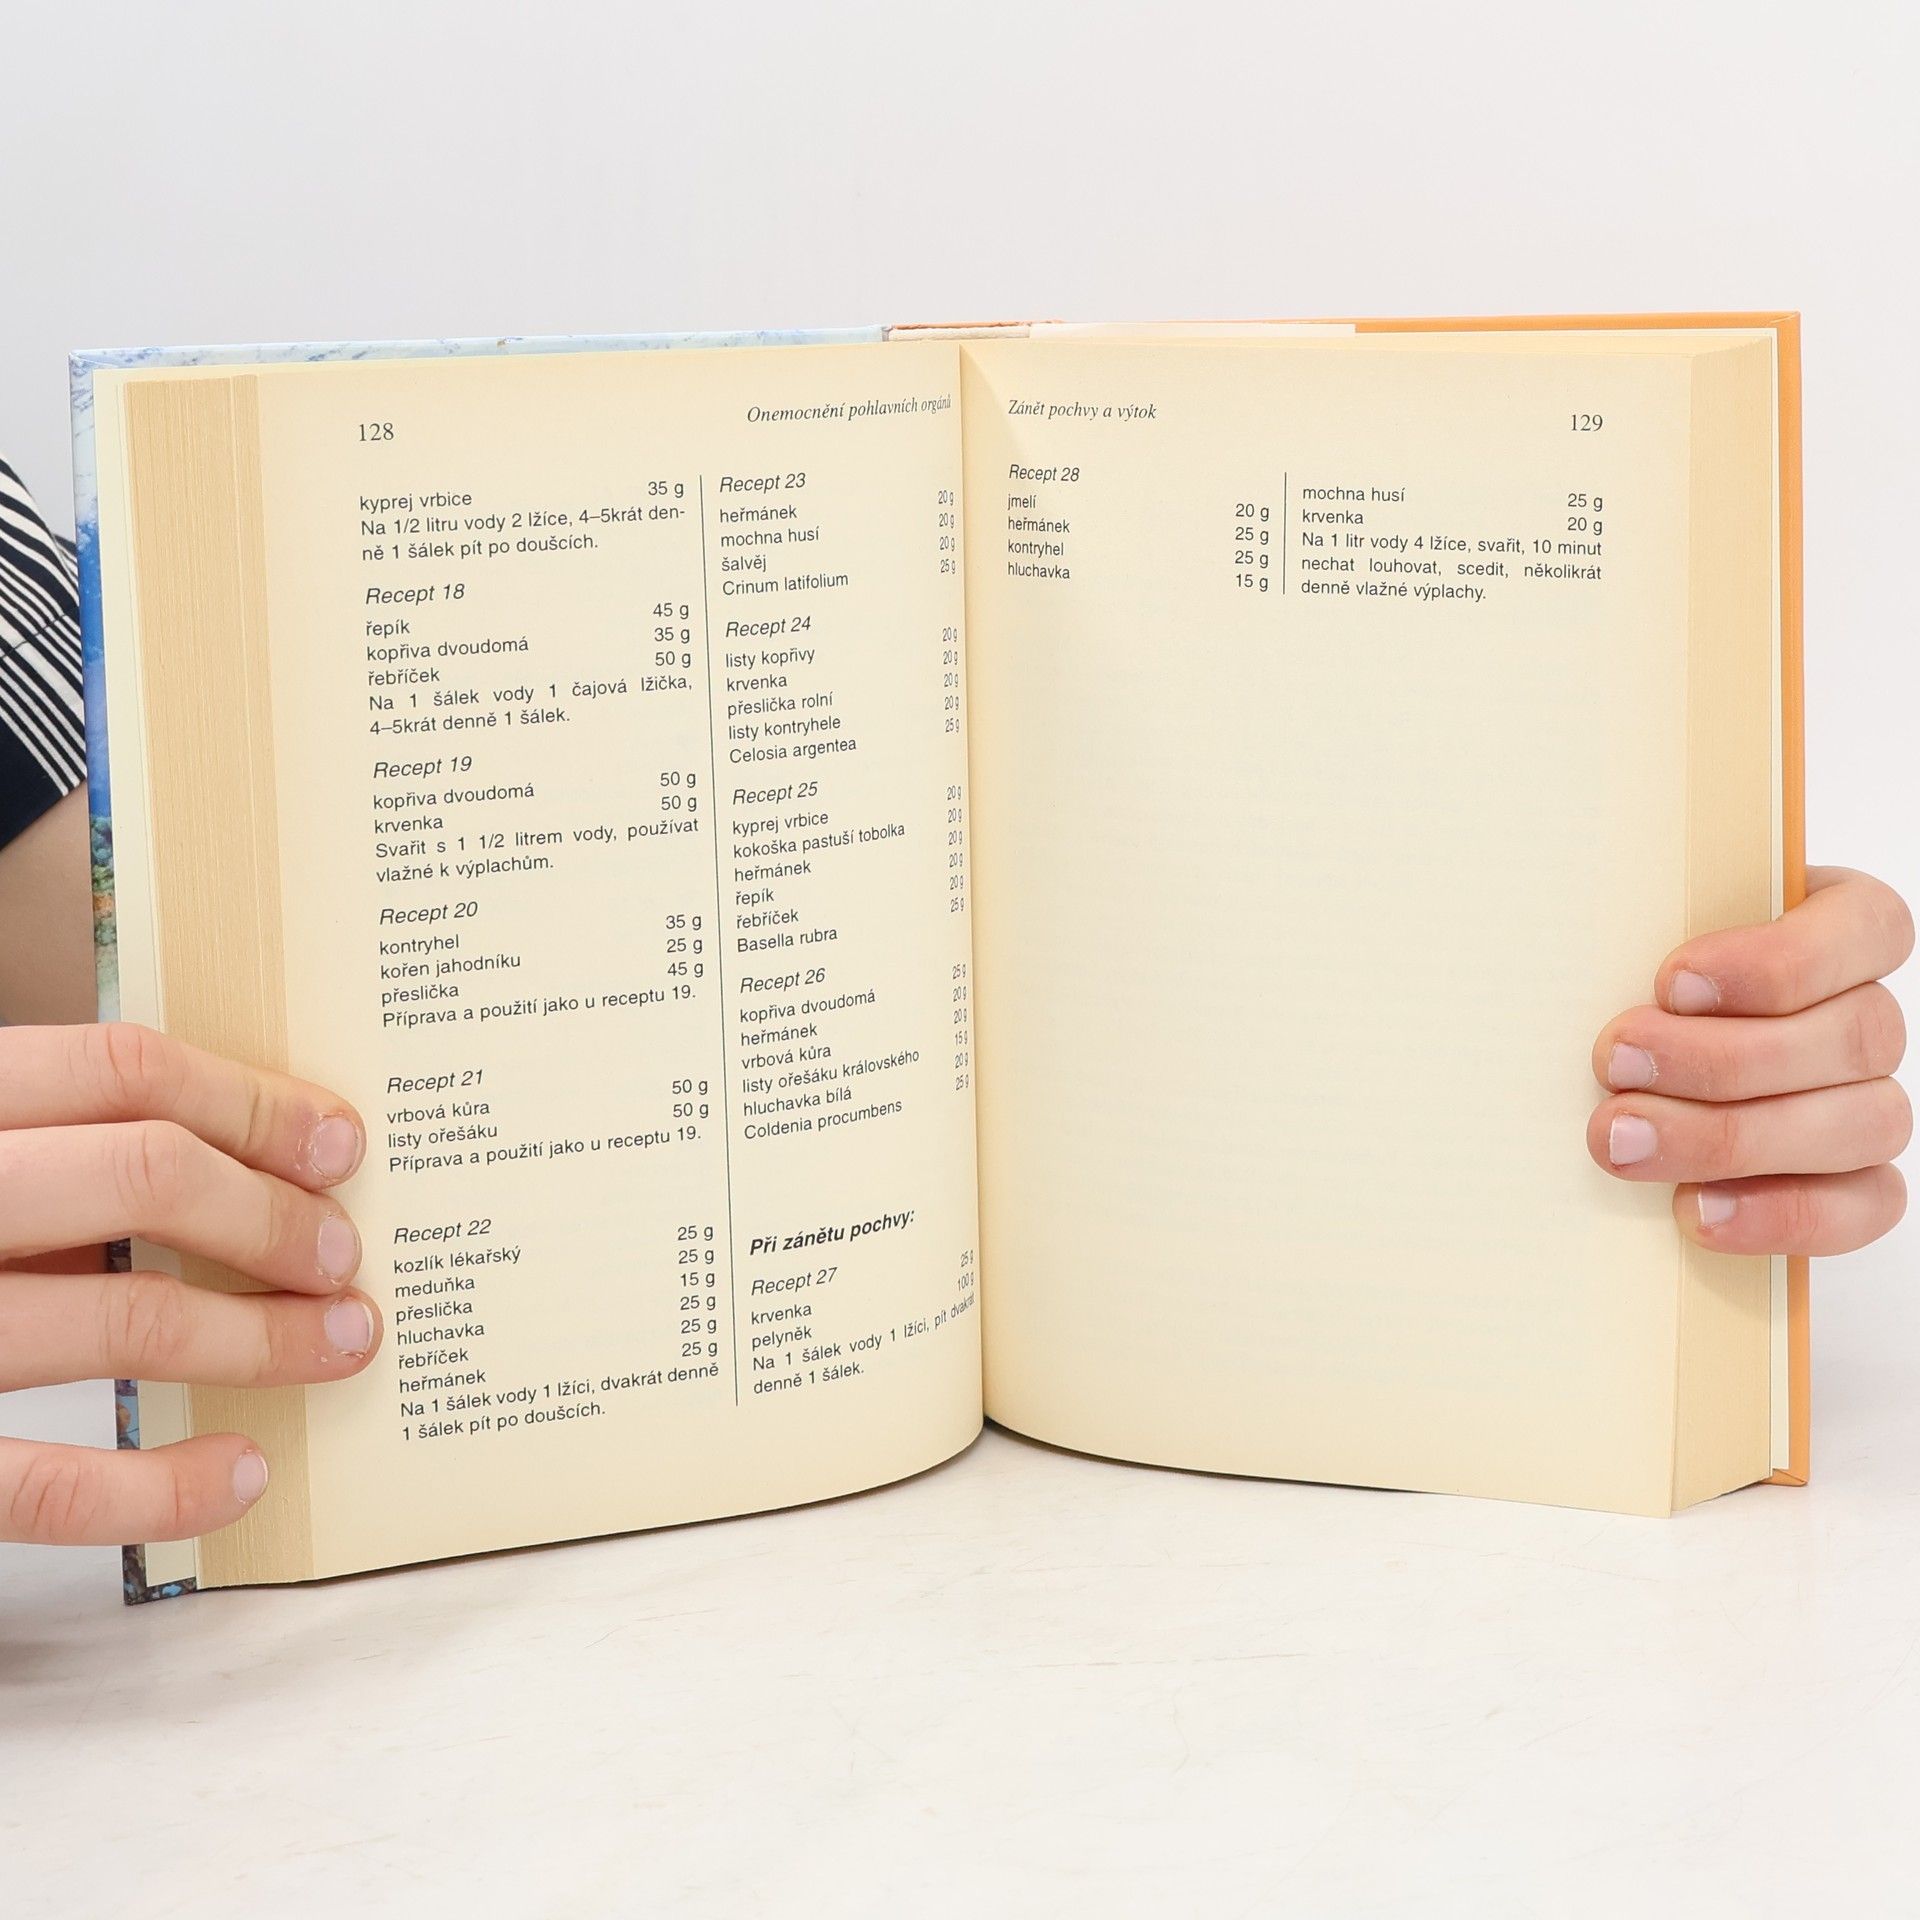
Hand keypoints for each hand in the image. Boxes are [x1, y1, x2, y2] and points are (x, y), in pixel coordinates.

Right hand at [0, 1024, 379, 1545]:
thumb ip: (47, 1152)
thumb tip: (235, 1166)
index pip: (120, 1068)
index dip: (251, 1101)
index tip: (343, 1143)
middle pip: (142, 1173)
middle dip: (273, 1213)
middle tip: (346, 1255)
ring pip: (121, 1315)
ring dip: (260, 1335)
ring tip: (342, 1342)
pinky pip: (48, 1481)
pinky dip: (164, 1486)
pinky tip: (242, 1472)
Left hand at [1589, 867, 1912, 1253]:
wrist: (1611, 1079)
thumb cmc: (1617, 986)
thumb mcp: (1624, 940)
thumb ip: (1634, 932)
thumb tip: (1582, 932)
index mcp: (1836, 928)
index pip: (1869, 926)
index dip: (1780, 961)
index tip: (1672, 983)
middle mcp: (1867, 1016)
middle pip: (1857, 1036)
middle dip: (1722, 1059)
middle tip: (1616, 1063)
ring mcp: (1872, 1103)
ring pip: (1861, 1123)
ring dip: (1730, 1138)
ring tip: (1625, 1138)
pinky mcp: (1857, 1183)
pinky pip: (1862, 1209)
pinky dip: (1778, 1213)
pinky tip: (1693, 1209)